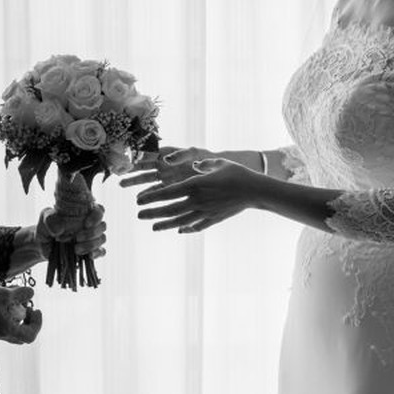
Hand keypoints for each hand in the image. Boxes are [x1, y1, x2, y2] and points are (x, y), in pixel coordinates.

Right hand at [0, 284, 42, 343]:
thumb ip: (21, 293)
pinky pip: (4, 325)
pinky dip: (10, 315)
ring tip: (17, 301)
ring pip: (13, 330)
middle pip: (23, 335)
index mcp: (7, 329)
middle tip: (30, 307)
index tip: (37, 310)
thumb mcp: (5, 293)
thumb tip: (31, 293)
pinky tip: (6, 300)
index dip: (37, 324)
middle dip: (30, 321)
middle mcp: (1, 334)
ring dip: (20, 317)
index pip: (30, 335)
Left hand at [36, 204, 107, 259]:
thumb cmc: (46, 228)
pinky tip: (87, 256)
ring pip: (102, 239)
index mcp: (83, 213)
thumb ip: (50, 219)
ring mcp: (91, 239)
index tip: (86, 223)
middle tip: (77, 238)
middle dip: (92, 233)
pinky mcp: (90, 252)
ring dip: (91, 244)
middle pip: (103, 226)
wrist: (42, 246)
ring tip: (76, 249)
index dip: (96, 216)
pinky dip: (96, 253)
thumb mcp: (44, 219)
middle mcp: (90, 225)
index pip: (98, 210)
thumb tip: (60, 228)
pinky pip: (102, 252)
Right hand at [119, 145, 212, 189]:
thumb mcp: (194, 153)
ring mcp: (167, 176)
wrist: (217, 170)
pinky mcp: (171, 187)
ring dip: (135, 182)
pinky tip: (140, 198)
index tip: (125, 158)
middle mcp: (164, 164)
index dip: (136, 155)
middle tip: (118, 172)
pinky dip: (148, 193)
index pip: (148, 153)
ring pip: (147, 179)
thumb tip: (166, 159)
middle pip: (144, 166)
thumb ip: (180, 155)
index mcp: (168, 153)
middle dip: (131, 169)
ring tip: (123, 185)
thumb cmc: (206, 158)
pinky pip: (157, 190)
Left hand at [134, 154, 257, 232]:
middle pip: (170, 210)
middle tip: (139, 214)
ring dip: (164, 224)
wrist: (255, 191)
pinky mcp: (214, 219)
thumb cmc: (237, 173)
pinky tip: (179, 230)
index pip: (167, 193)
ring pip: (180, 221)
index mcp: (195, 185)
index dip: (151, 197)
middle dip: (152, 212)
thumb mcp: (217, 163)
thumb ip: (203, 164)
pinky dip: (186, 228)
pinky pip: (196, 226)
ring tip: (153, 227)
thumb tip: (194, 164)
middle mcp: (197, 201)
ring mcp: (205, 212)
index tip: (138, 200)